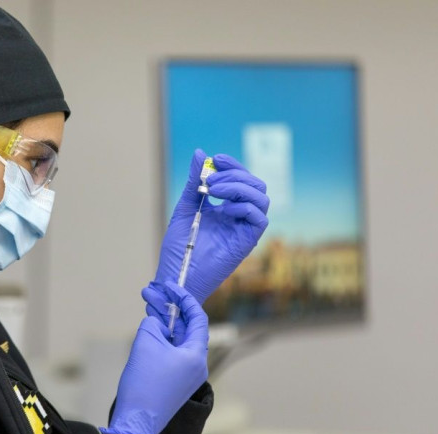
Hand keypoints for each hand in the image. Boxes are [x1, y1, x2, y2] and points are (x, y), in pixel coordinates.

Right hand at [100, 283, 207, 433]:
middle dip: (170, 309)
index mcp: (196, 355)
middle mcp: (197, 365)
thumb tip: (159, 324)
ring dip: (164, 324)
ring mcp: (187, 375)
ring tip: (148, 308)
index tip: (170, 287)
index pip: (197, 318)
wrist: (136, 421)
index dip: (184, 298)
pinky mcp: (176, 382)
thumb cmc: (144, 383)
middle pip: (187, 328)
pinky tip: (150, 329)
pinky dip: (162, 339)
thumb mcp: (147, 341)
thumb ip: (155, 323)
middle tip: (153, 294)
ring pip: (178, 340)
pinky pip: (172, 353)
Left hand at [155, 149, 269, 303]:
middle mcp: (239, 217)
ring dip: (238, 187)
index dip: (232, 165)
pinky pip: (259, 219)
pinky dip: (243, 207)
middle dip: (234, 175)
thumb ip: (193, 182)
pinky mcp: (246, 243)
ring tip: (213, 190)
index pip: (242, 179)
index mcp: (227, 208)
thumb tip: (200, 153)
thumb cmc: (179, 248)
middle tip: (208, 181)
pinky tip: (222, 210)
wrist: (175, 275)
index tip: (215, 159)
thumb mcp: (185, 207)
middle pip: (256, 185)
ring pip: (261, 198)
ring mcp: (244, 229)